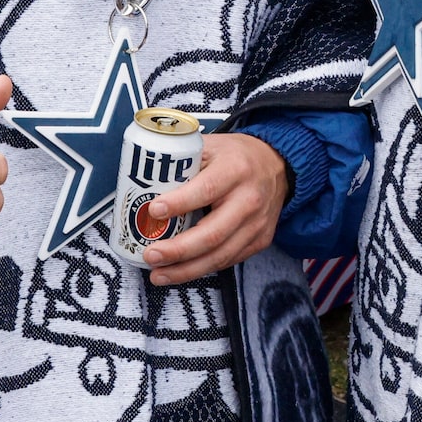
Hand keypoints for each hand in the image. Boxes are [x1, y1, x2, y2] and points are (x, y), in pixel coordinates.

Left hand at [140, 132, 288, 285]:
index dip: (179, 203)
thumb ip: (183, 162)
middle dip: (178, 250)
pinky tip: (180, 272)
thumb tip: (143, 183)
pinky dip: (202, 268)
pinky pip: (228, 260)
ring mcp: (257, 224)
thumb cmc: (236, 156)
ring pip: (220, 255)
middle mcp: (249, 199)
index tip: (153, 211)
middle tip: (150, 256)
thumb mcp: (211, 147)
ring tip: (158, 275)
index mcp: (235, 169)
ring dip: (186, 270)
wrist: (278, 166)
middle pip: (212, 233)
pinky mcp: (260, 240)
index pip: (206, 190)